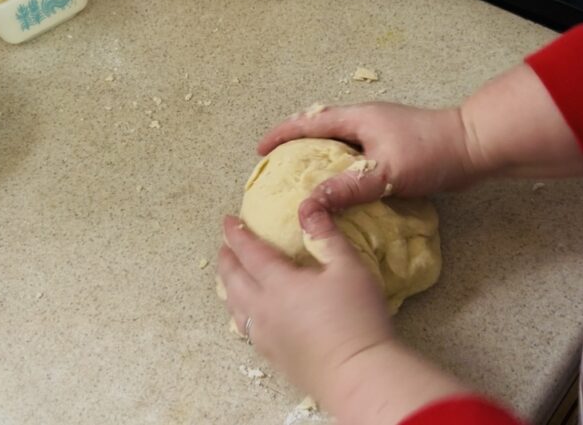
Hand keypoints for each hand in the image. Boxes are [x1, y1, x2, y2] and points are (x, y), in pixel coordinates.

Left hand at [217, 203, 468, 423]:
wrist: (357, 374)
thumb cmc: (356, 317)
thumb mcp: (349, 267)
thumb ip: (326, 236)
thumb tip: (308, 208)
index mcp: (279, 283)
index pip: (249, 252)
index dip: (236, 234)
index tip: (226, 221)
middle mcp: (263, 309)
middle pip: (233, 280)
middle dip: (226, 259)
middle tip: (224, 246)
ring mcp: (266, 336)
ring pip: (235, 306)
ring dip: (228, 287)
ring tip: (229, 278)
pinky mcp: (273, 357)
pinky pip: (245, 329)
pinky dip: (239, 313)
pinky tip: (247, 315)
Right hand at [257, 103, 478, 206]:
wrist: (476, 146)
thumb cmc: (432, 153)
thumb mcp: (386, 174)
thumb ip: (347, 188)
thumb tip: (308, 205)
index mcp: (357, 118)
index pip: (309, 122)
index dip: (281, 135)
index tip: (260, 150)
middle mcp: (365, 121)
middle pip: (319, 127)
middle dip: (295, 143)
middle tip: (276, 165)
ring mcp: (380, 132)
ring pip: (338, 141)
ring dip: (317, 154)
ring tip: (302, 177)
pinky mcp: (393, 146)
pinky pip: (355, 153)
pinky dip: (339, 165)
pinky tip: (341, 186)